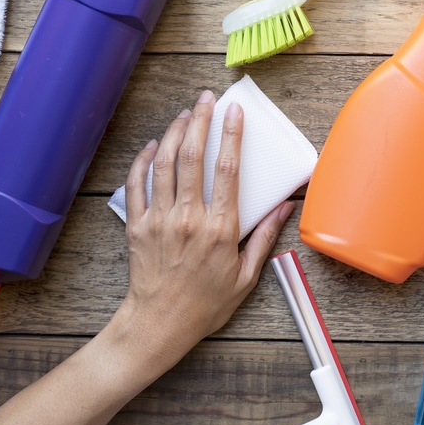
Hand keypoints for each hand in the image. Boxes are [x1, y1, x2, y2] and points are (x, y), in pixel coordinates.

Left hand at [117, 90, 294, 365]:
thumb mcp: (246, 276)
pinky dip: (143, 160)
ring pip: (164, 164)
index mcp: (219, 229)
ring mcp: (159, 219)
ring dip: (175, 132)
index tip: (235, 113)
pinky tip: (153, 145)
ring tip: (186, 114)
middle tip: (207, 99)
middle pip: (193, 157)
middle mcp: (188, 218)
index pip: (227, 170)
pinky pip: (137, 184)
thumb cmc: (205, 304)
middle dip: (201, 121)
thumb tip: (286, 207)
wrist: (159, 325)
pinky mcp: (137, 226)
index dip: (231, 136)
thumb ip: (265, 237)